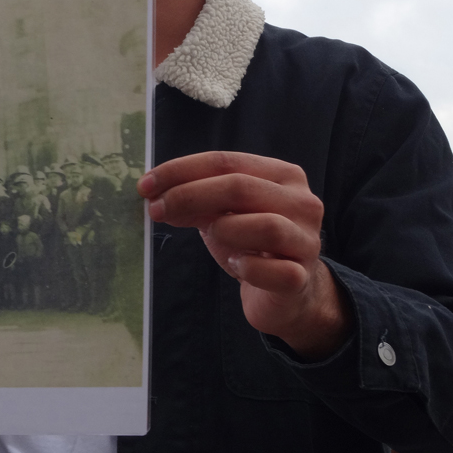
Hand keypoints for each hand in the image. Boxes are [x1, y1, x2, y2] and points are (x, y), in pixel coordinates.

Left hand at [138, 152, 351, 360]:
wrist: (286, 291)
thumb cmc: (251, 243)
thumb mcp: (220, 215)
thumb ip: (194, 200)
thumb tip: (155, 195)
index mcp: (281, 175)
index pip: (225, 161)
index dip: (181, 170)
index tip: (146, 185)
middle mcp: (302, 202)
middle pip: (240, 187)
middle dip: (189, 196)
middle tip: (156, 210)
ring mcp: (306, 241)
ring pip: (266, 226)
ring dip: (226, 230)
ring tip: (212, 236)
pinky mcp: (302, 278)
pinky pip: (274, 270)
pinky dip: (248, 267)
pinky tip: (237, 264)